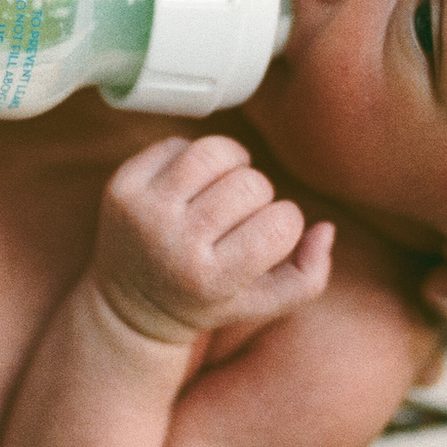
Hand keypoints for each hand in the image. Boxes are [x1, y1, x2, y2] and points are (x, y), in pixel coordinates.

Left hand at [92, 136, 333, 345]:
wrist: (131, 302)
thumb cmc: (208, 298)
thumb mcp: (263, 303)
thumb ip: (309, 275)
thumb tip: (325, 228)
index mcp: (211, 279)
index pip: (279, 224)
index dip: (287, 222)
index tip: (270, 234)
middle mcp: (172, 244)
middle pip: (250, 185)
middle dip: (260, 195)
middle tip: (245, 214)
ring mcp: (143, 211)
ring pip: (214, 152)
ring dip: (234, 162)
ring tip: (229, 183)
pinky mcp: (122, 185)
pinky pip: (178, 143)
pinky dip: (196, 156)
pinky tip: (194, 182)